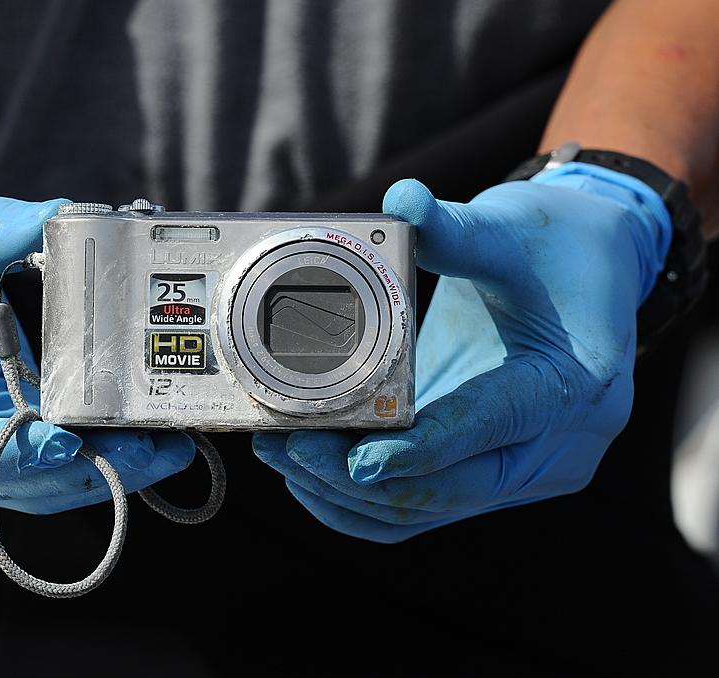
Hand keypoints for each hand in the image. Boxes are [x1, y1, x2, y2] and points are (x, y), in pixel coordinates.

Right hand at [0, 153, 193, 513]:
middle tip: (153, 451)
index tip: (70, 443)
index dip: (5, 449)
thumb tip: (62, 220)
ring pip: (6, 486)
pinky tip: (124, 441)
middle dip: (74, 470)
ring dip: (85, 474)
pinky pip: (12, 469)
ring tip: (159, 450)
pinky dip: (68, 460)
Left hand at [254, 162, 670, 541]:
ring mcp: (529, 470)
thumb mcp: (508, 231)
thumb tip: (401, 200)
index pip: (488, 429)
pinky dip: (368, 505)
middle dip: (361, 479)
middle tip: (287, 448)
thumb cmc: (554, 248)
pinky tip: (314, 477)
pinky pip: (427, 510)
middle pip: (451, 489)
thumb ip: (455, 229)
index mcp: (570, 383)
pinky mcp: (495, 475)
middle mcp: (558, 445)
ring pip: (430, 511)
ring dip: (351, 495)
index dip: (419, 450)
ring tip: (282, 455)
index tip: (354, 459)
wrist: (593, 271)